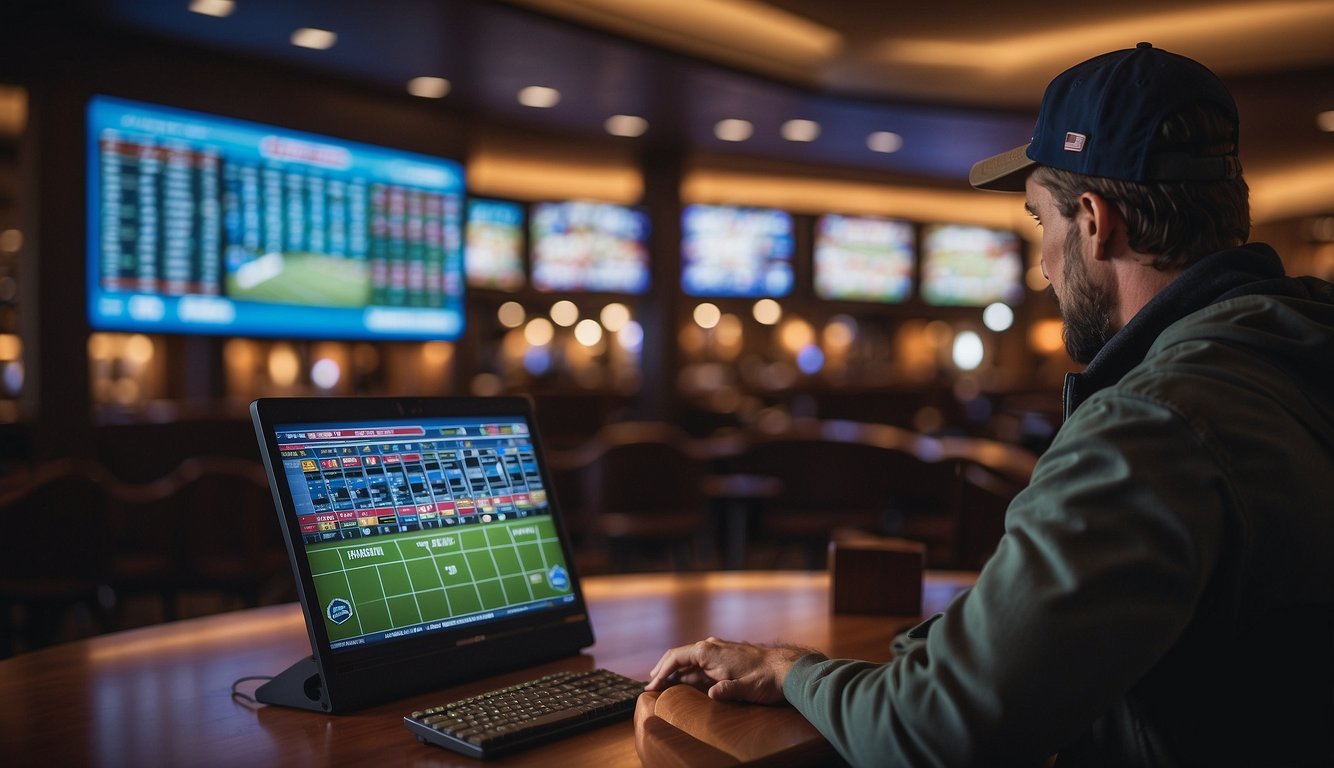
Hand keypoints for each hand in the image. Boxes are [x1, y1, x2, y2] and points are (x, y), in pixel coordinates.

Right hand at [645, 636, 812, 703]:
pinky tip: (685, 681)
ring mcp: (718, 651)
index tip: (651, 686)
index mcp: (709, 651)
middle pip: (679, 656)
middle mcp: (711, 647)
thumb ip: (728, 690)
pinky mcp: (724, 658)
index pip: (676, 657)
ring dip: (675, 671)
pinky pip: (700, 663)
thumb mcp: (746, 688)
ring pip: (689, 660)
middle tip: (651, 685)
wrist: (786, 669)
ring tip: (662, 684)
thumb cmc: (766, 679)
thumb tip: (713, 694)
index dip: (661, 672)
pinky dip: (688, 672)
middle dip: (663, 669)